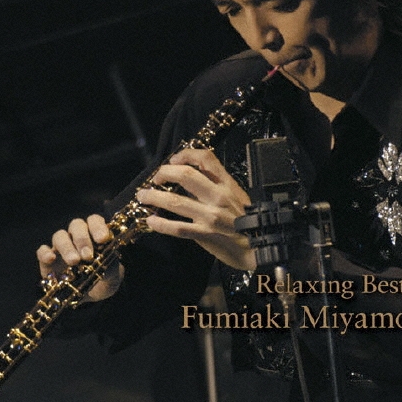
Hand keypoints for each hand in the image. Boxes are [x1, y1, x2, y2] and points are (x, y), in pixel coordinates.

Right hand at [36, 214, 123, 301]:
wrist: (92, 294)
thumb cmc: (104, 276)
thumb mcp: (112, 272)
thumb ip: (111, 263)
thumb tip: (108, 255)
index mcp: (94, 233)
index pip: (94, 220)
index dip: (98, 227)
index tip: (103, 239)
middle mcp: (77, 236)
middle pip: (76, 225)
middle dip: (82, 239)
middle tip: (88, 256)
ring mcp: (61, 246)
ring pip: (60, 236)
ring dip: (67, 247)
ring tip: (74, 262)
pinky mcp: (48, 260)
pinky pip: (42, 251)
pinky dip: (45, 252)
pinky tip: (51, 259)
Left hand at [136, 148, 255, 269]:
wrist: (258, 247)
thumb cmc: (246, 220)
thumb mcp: (236, 195)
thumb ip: (216, 185)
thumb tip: (190, 177)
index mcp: (226, 184)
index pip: (205, 158)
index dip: (185, 155)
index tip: (173, 160)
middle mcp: (218, 196)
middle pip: (185, 175)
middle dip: (164, 174)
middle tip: (155, 179)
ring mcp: (210, 216)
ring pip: (175, 201)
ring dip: (154, 197)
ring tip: (143, 197)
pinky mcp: (205, 234)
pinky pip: (177, 228)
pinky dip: (160, 224)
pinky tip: (151, 221)